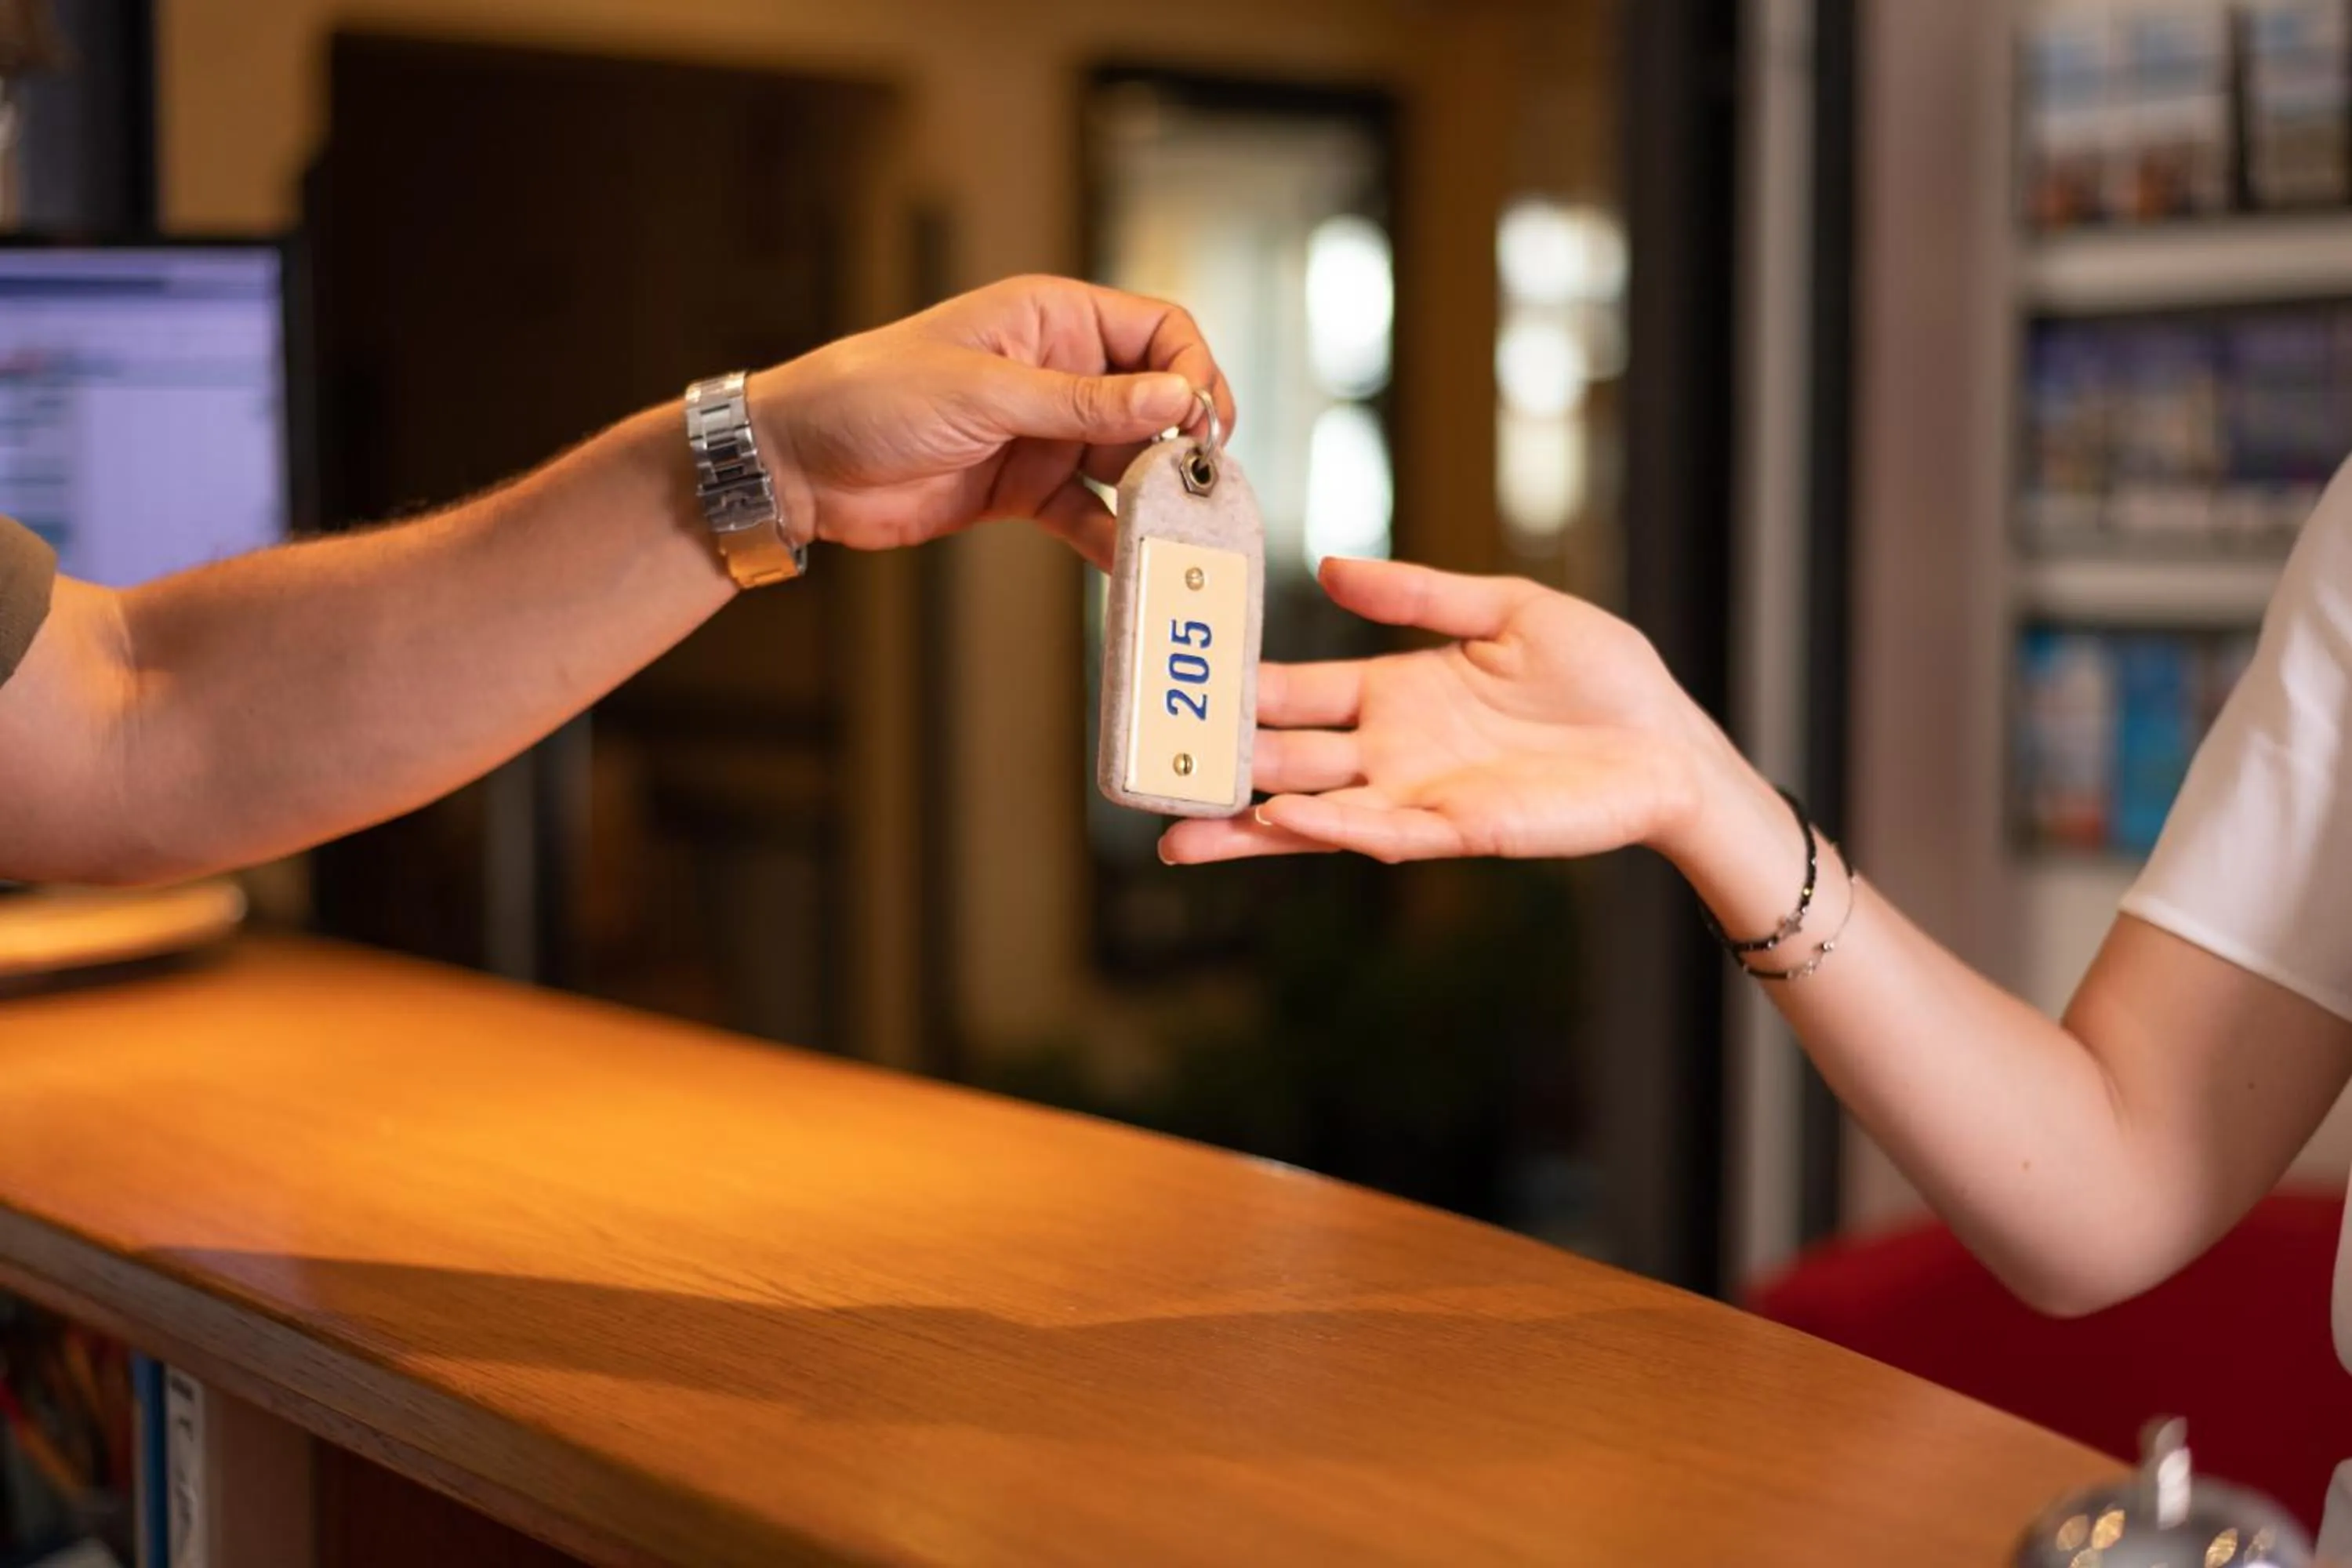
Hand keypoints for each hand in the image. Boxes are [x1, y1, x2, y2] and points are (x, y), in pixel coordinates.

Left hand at [751, 275, 1233, 568]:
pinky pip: (1088, 515)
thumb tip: (1175, 399)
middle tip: (1200, 487)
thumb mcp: (984, 392)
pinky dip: (1113, 538)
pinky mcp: (1025, 490)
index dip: (1193, 371)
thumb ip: (1083, 403)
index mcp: (1051, 319)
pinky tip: (1131, 561)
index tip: (1204, 422)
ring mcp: (1044, 434)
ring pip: (1128, 465)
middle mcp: (1059, 373)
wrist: (798, 464)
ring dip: (1155, 498)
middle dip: (1183, 444)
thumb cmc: (871, 395)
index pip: (1158, 330)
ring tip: (1177, 532)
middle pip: (1155, 403)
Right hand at [1158, 559, 1731, 866]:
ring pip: (1311, 815)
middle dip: (1215, 764)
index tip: (1176, 679)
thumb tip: (1328, 569)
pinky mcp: (1461, 828)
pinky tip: (1280, 820)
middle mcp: (1393, 752)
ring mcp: (1420, 796)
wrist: (1671, 744)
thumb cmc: (1604, 678)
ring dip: (1246, 822)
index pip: (1295, 694)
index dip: (1236, 688)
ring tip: (1177, 828)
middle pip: (1282, 760)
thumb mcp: (1507, 608)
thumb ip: (1418, 592)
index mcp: (1396, 693)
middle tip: (1143, 762)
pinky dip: (1330, 829)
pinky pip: (1382, 832)